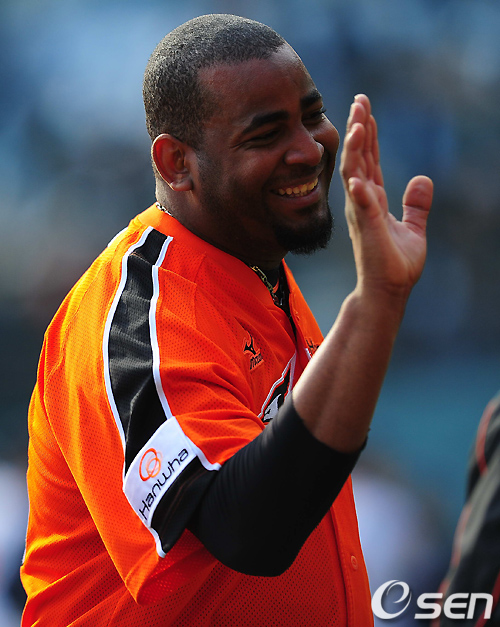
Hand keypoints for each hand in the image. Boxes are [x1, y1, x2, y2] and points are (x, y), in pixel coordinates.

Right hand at [340, 94, 432, 298]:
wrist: (388, 291)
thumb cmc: (395, 264)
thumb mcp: (413, 228)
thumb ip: (417, 204)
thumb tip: (422, 178)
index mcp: (373, 200)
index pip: (369, 160)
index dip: (369, 135)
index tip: (366, 109)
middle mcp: (363, 202)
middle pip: (360, 158)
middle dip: (360, 128)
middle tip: (360, 100)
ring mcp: (362, 214)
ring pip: (356, 173)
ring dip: (357, 148)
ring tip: (359, 121)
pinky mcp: (367, 228)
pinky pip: (361, 204)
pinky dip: (358, 188)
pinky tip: (358, 174)